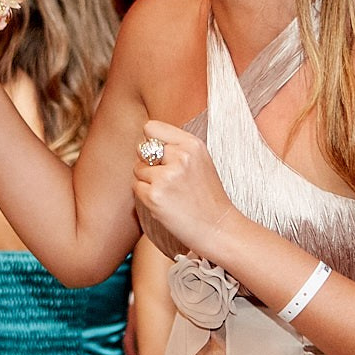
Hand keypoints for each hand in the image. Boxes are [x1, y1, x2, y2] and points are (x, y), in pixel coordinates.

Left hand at [130, 122, 239, 257]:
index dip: (152, 142)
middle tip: (167, 179)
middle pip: (141, 148)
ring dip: (147, 181)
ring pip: (137, 169)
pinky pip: (136, 187)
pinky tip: (164, 204)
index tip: (161, 157)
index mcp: (192, 144)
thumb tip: (144, 141)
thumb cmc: (207, 197)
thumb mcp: (200, 161)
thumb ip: (176, 147)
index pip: (152, 127)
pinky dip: (145, 196)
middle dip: (148, 163)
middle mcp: (180, 156)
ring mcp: (166, 176)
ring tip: (169, 193)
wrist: (218, 228)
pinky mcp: (155, 195)